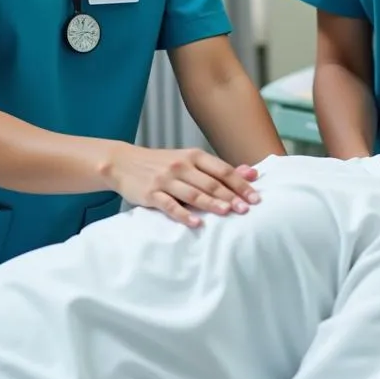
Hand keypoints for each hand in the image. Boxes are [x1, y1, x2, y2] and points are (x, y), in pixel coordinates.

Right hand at [109, 145, 261, 226]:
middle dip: (230, 196)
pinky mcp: (151, 194)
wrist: (124, 162)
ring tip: (227, 212)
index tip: (255, 197)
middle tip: (246, 209)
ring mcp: (165, 179)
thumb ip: (217, 168)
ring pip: (193, 193)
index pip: (222, 170)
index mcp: (193, 156)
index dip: (240, 183)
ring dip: (211, 203)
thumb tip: (250, 172)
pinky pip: (170, 206)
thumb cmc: (162, 163)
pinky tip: (196, 223)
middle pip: (210, 182)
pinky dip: (184, 215)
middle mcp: (181, 165)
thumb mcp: (189, 159)